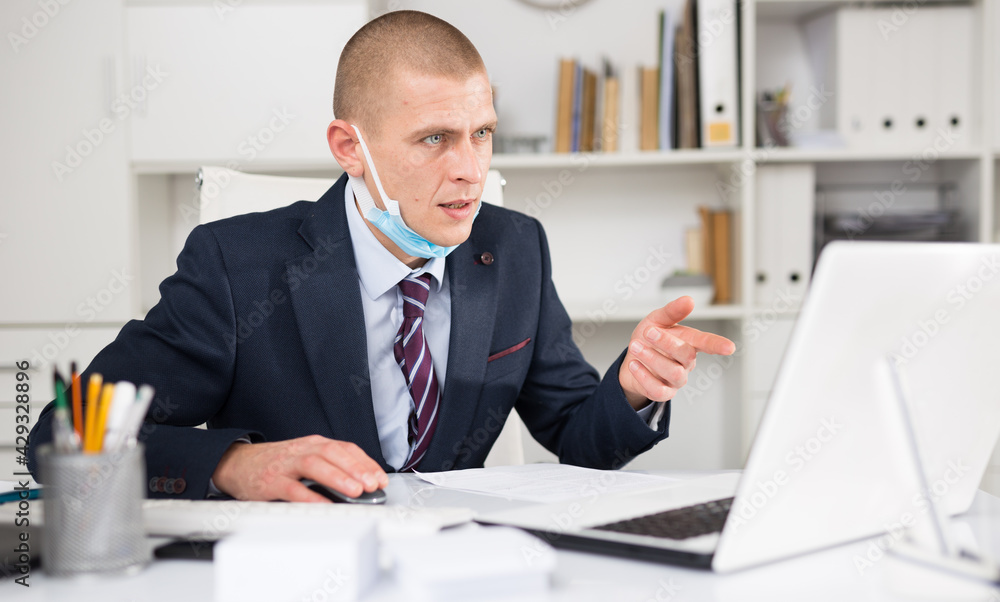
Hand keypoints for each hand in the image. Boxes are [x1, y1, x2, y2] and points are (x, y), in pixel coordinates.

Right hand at [211, 435, 388, 501]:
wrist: (237, 464)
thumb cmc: (278, 463)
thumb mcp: (305, 457)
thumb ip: (329, 467)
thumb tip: (361, 484)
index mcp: (314, 443)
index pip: (345, 448)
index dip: (365, 463)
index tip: (380, 478)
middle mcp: (301, 450)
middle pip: (332, 453)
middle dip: (356, 468)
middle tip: (372, 484)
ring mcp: (285, 465)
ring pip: (314, 465)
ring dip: (338, 478)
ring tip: (355, 491)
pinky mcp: (271, 482)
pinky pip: (292, 488)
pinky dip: (309, 496)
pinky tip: (323, 504)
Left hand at [618, 296, 735, 408]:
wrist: (630, 361)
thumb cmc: (648, 340)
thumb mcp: (657, 320)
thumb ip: (672, 311)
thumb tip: (689, 300)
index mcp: (689, 343)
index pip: (706, 343)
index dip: (717, 345)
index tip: (729, 347)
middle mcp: (686, 363)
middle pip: (686, 355)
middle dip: (666, 342)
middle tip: (648, 332)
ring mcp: (676, 380)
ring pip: (674, 373)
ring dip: (653, 358)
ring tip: (635, 346)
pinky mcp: (663, 393)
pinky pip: (658, 390)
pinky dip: (644, 377)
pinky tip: (634, 365)